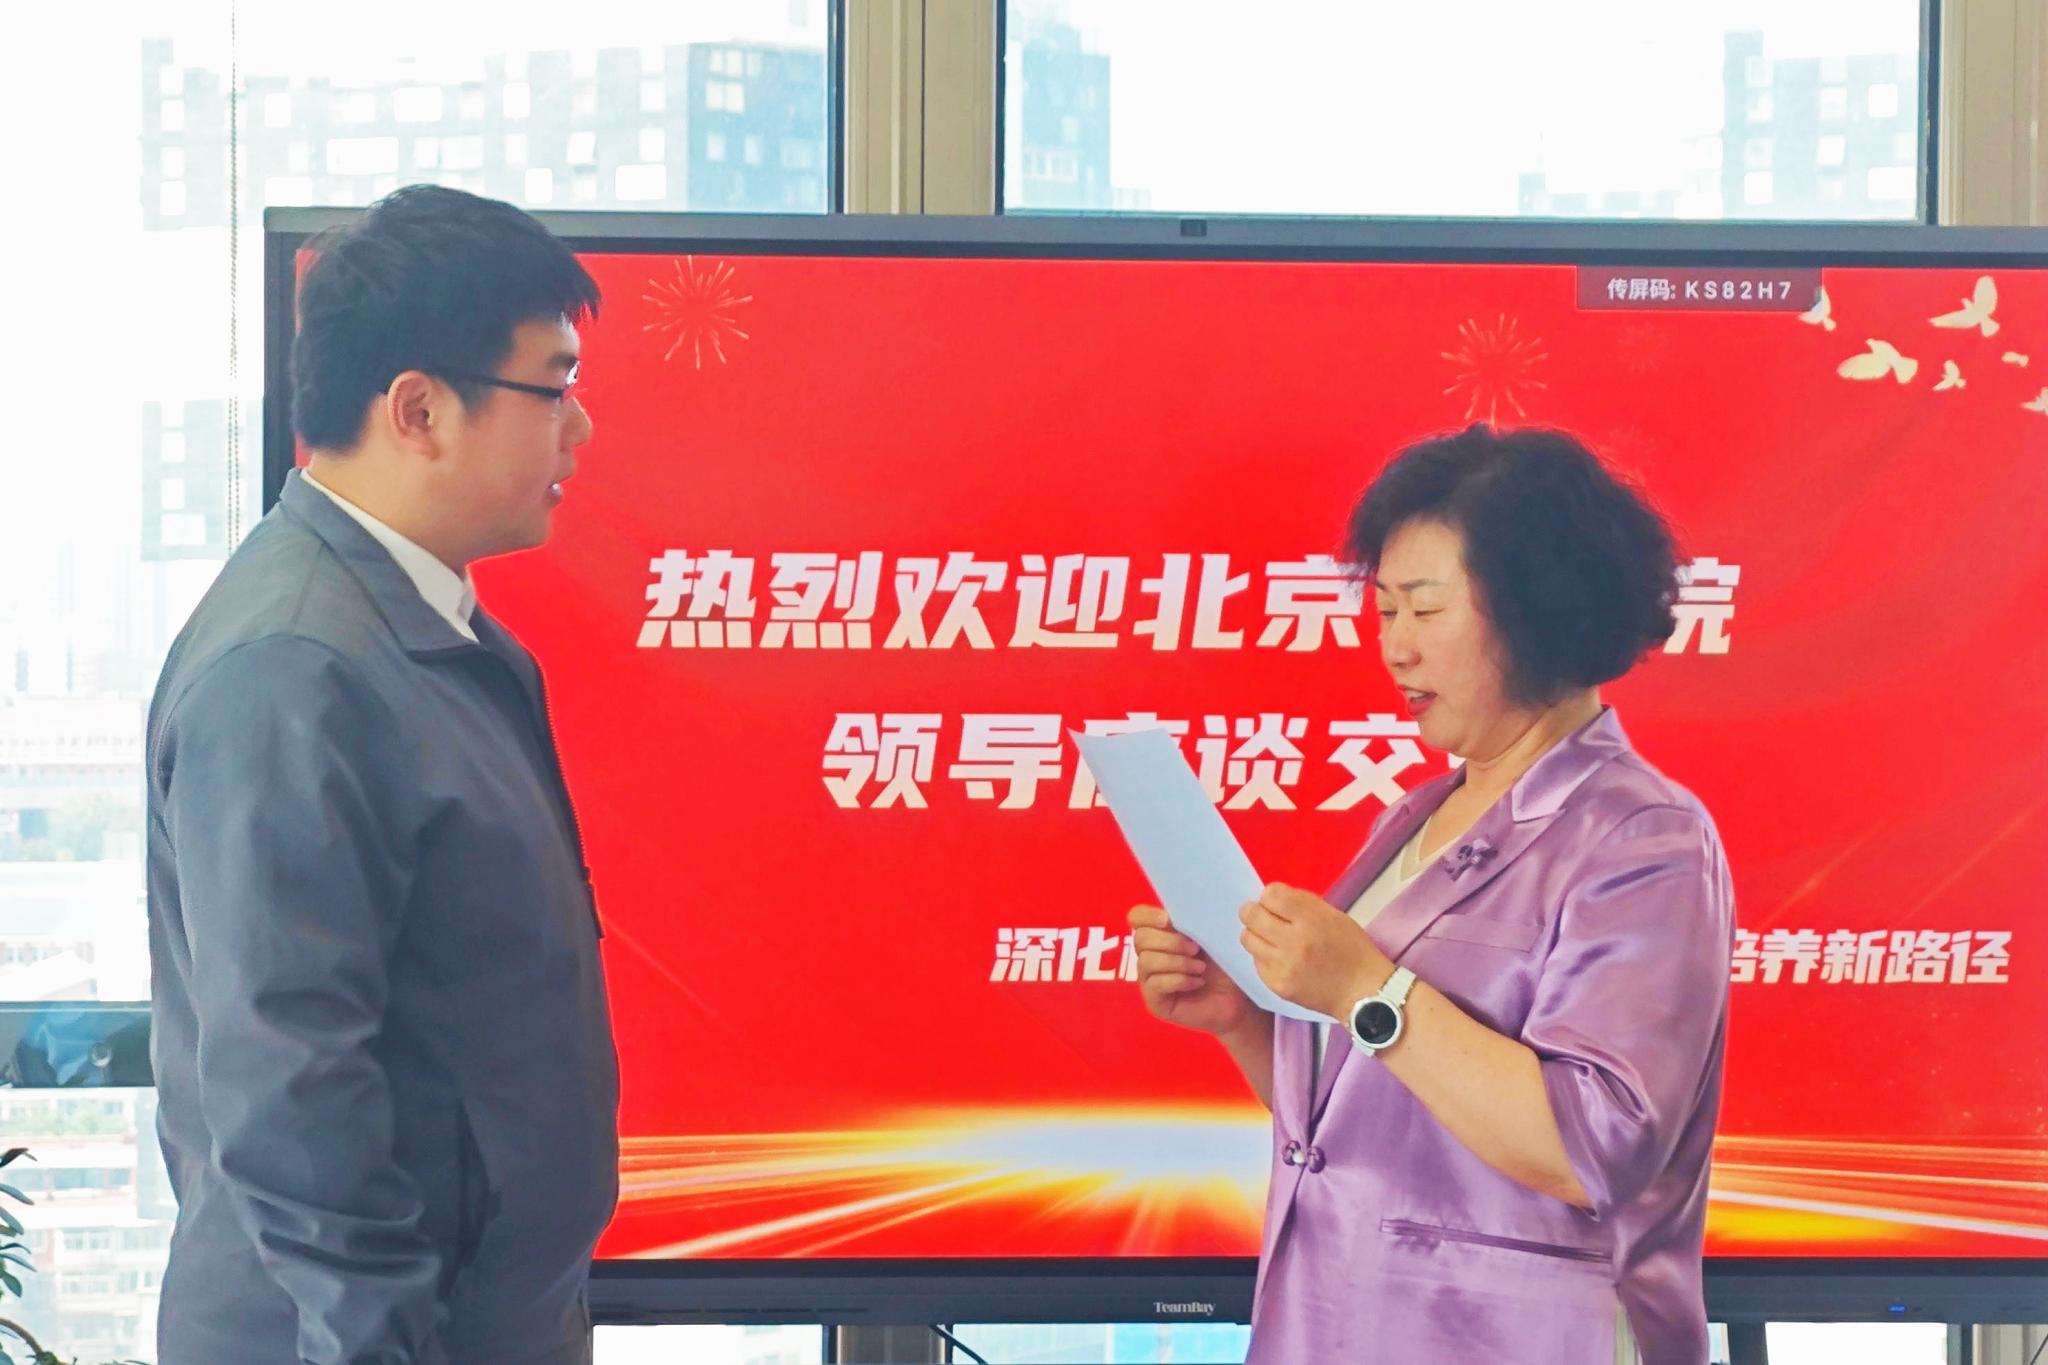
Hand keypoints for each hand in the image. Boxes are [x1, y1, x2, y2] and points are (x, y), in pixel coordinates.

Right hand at [1127, 904, 1257, 1037]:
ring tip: (1200, 968)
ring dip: (1178, 962)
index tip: (1169, 920)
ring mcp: (1149, 980)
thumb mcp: (1210, 939)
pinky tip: (1198, 982)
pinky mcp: (1155, 1002)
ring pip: (1146, 961)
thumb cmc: (1224, 966)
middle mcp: (1149, 955)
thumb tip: (1180, 911)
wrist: (1237, 1000)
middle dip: (1170, 942)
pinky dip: (1179, 980)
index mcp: (1160, 934)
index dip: (1148, 916)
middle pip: (1141, 938)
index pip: (1137, 917)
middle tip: (1197, 949)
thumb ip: (1192, 923)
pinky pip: (1156, 984)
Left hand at [1239, 882, 1395, 1019]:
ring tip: (1273, 939)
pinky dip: (1265, 956)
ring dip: (1257, 934)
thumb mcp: (1333, 915)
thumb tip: (1272, 897)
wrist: (1362, 992)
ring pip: (1247, 938)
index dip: (1271, 896)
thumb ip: (1302, 903)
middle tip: (1266, 917)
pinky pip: (1256, 962)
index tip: (1279, 904)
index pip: (1270, 895)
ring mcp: (1282, 966)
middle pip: (1250, 915)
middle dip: (1255, 911)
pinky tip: (1282, 959)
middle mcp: (1292, 942)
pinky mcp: (1276, 985)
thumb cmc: (1351, 949)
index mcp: (1310, 920)